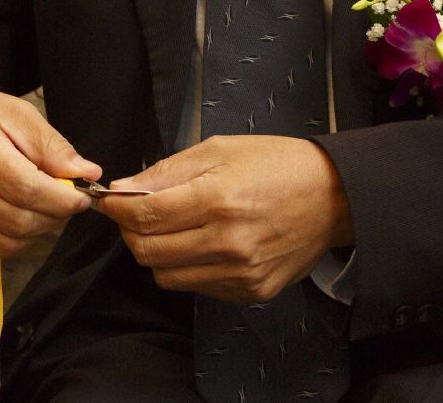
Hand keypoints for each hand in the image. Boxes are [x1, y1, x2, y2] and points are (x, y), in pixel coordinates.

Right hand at [0, 83, 98, 257]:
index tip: (81, 197)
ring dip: (36, 232)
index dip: (61, 199)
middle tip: (66, 203)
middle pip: (17, 220)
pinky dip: (13, 240)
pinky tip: (20, 217)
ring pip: (5, 242)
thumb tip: (85, 172)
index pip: (25, 189)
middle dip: (53, 217)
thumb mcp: (13, 111)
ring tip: (45, 210)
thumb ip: (50, 144)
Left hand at [99, 135, 351, 302]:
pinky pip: (197, 287)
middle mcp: (228, 242)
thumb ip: (168, 171)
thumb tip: (124, 188)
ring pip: (166, 276)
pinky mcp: (250, 292)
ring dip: (157, 253)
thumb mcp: (220, 149)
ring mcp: (240, 272)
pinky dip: (187, 268)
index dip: (117, 209)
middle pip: (148, 252)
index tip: (109, 201)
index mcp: (219, 198)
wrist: (333, 197)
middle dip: (131, 231)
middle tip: (135, 214)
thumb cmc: (277, 164)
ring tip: (171, 229)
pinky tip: (202, 244)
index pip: (145, 215)